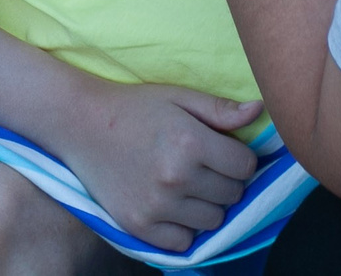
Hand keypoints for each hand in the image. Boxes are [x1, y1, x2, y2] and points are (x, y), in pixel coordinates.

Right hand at [46, 78, 262, 252]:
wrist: (81, 125)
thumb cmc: (134, 107)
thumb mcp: (178, 97)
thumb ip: (220, 109)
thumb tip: (259, 110)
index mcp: (190, 142)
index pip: (246, 166)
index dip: (240, 157)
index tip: (223, 150)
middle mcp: (176, 177)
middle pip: (232, 194)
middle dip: (226, 180)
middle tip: (204, 166)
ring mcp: (157, 206)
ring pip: (213, 220)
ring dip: (208, 204)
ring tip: (189, 185)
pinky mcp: (139, 227)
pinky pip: (183, 242)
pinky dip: (184, 228)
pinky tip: (173, 205)